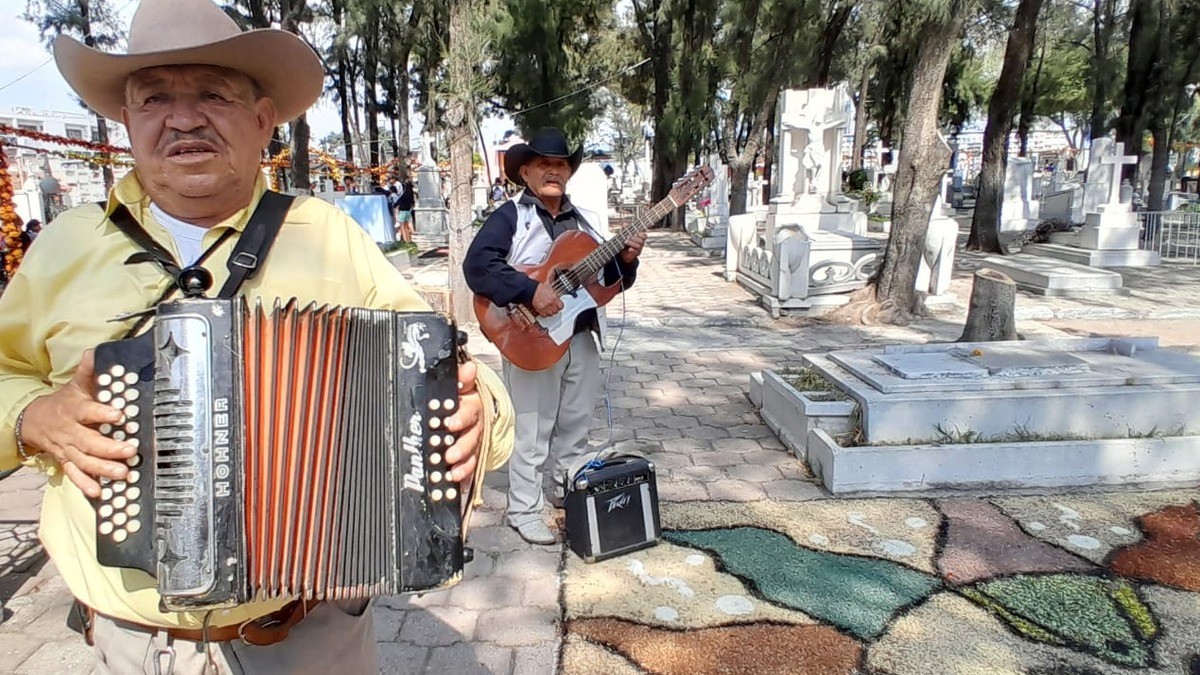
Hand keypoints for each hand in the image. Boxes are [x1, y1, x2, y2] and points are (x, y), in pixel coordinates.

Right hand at [19, 350, 136, 497]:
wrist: (36, 420)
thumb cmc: (65, 402)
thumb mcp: (76, 386)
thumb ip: (88, 372)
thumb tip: (95, 352)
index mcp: (75, 410)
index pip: (89, 411)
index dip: (103, 413)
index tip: (119, 414)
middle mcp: (71, 431)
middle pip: (89, 441)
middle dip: (109, 447)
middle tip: (130, 450)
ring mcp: (68, 449)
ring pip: (84, 460)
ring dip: (103, 468)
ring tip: (123, 473)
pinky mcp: (66, 461)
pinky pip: (75, 474)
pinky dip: (85, 484)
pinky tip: (99, 492)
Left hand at [443, 360, 482, 495]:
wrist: (476, 405)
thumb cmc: (465, 395)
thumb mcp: (464, 384)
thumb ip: (463, 377)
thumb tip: (469, 367)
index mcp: (474, 405)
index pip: (469, 411)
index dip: (460, 417)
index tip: (448, 423)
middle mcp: (477, 425)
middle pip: (472, 437)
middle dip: (461, 447)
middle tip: (449, 455)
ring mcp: (476, 441)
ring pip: (473, 454)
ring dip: (463, 465)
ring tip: (452, 474)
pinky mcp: (474, 455)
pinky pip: (472, 467)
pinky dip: (466, 476)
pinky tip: (458, 483)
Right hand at [530, 281, 562, 316]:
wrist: (531, 291)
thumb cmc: (538, 288)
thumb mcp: (548, 285)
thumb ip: (552, 286)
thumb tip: (554, 282)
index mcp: (554, 298)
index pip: (561, 306)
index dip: (560, 306)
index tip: (559, 305)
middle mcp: (550, 304)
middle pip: (556, 311)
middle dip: (555, 309)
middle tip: (553, 306)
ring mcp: (545, 308)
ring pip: (551, 314)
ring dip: (550, 312)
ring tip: (549, 309)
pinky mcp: (540, 311)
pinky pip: (544, 315)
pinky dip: (544, 314)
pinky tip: (544, 311)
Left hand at [619, 232, 647, 263]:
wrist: (622, 252)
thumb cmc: (625, 243)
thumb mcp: (624, 235)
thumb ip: (625, 229)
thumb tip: (624, 224)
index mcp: (639, 238)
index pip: (644, 236)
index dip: (642, 235)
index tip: (637, 234)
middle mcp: (640, 243)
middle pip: (641, 241)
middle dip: (634, 238)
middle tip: (627, 238)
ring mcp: (638, 249)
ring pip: (638, 246)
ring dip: (632, 243)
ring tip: (626, 242)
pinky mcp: (635, 254)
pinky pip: (636, 252)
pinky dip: (632, 250)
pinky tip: (629, 249)